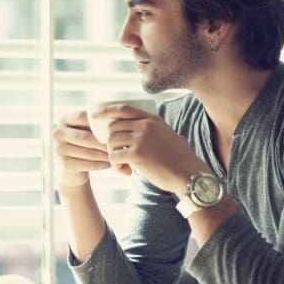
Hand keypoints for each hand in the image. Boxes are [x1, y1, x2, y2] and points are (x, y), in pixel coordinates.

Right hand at [52, 110, 124, 187]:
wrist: (73, 168)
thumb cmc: (86, 144)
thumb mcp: (88, 130)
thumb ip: (99, 125)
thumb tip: (121, 120)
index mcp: (65, 119)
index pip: (84, 116)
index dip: (100, 122)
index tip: (115, 128)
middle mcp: (58, 132)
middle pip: (86, 137)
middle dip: (104, 143)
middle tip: (120, 146)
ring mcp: (59, 149)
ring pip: (88, 152)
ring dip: (105, 155)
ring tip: (117, 155)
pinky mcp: (64, 164)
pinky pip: (88, 164)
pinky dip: (101, 164)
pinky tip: (109, 164)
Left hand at [91, 104, 208, 193]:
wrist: (189, 175)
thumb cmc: (180, 159)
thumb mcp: (169, 135)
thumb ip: (155, 129)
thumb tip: (146, 126)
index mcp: (152, 119)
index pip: (123, 108)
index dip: (106, 110)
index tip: (93, 114)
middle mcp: (145, 125)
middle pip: (113, 127)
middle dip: (110, 142)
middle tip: (118, 155)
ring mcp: (141, 138)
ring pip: (111, 142)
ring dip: (113, 155)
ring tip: (124, 166)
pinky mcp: (137, 154)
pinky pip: (114, 157)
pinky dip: (116, 166)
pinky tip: (127, 172)